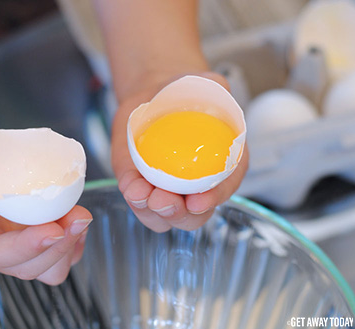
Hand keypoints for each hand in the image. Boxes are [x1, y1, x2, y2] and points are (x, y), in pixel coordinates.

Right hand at [0, 127, 91, 283]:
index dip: (28, 246)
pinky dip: (67, 238)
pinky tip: (72, 214)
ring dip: (66, 248)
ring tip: (78, 217)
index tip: (56, 229)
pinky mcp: (16, 228)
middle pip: (26, 267)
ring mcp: (2, 237)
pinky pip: (48, 248)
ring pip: (41, 267)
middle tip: (79, 216)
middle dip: (58, 247)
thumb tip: (6, 164)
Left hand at [111, 72, 248, 231]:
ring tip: (140, 193)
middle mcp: (196, 187)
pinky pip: (138, 201)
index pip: (225, 187)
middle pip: (193, 216)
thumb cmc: (185, 96)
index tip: (198, 200)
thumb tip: (218, 86)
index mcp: (223, 165)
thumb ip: (215, 85)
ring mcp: (168, 192)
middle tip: (163, 200)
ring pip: (162, 218)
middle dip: (178, 214)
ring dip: (150, 212)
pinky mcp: (141, 187)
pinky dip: (132, 196)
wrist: (155, 98)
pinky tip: (129, 186)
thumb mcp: (204, 84)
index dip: (215, 197)